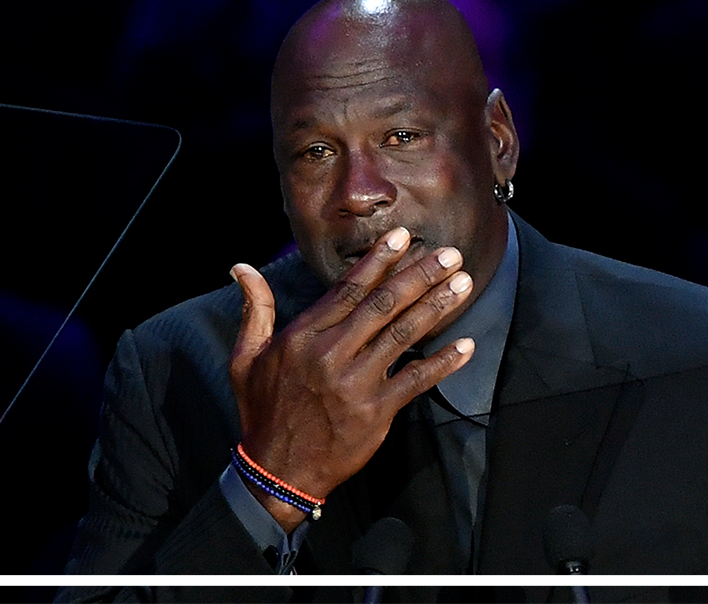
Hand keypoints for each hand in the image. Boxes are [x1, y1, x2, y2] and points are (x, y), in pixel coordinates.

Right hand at [228, 227, 474, 529]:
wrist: (277, 471)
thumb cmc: (263, 411)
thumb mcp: (245, 358)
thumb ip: (255, 309)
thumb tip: (241, 267)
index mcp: (303, 337)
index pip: (347, 290)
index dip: (377, 261)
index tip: (402, 237)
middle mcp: (331, 354)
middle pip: (383, 305)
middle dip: (419, 275)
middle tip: (450, 253)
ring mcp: (355, 384)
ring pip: (403, 335)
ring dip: (437, 307)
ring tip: (463, 283)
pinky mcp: (375, 412)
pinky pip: (415, 381)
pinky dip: (442, 363)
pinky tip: (465, 346)